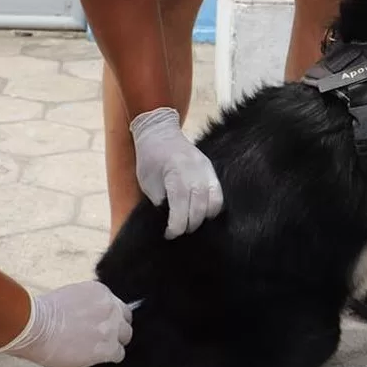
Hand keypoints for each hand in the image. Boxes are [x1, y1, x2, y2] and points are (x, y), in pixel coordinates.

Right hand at [0, 280, 132, 366]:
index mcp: (100, 292)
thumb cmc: (45, 311)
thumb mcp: (71, 296)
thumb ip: (87, 303)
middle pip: (125, 320)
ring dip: (115, 343)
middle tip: (105, 337)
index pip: (116, 304)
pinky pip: (119, 354)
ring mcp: (110, 328)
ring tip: (101, 349)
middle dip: (117, 328)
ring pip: (125, 337)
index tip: (102, 323)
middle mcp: (110, 307)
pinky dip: (110, 357)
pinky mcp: (107, 348)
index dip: (110, 316)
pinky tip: (98, 358)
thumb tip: (90, 314)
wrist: (37, 325)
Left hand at [130, 107, 223, 238]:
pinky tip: (202, 213)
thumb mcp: (147, 183)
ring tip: (189, 223)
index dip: (176, 227)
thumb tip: (170, 221)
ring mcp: (206, 169)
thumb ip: (160, 202)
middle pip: (199, 209)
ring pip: (213, 203)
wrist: (159, 132)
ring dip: (202, 218)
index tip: (169, 234)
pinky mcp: (211, 169)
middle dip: (188, 225)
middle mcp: (195, 171)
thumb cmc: (149, 158)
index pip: (181, 208)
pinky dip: (212, 208)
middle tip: (178, 231)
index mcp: (175, 173)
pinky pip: (219, 195)